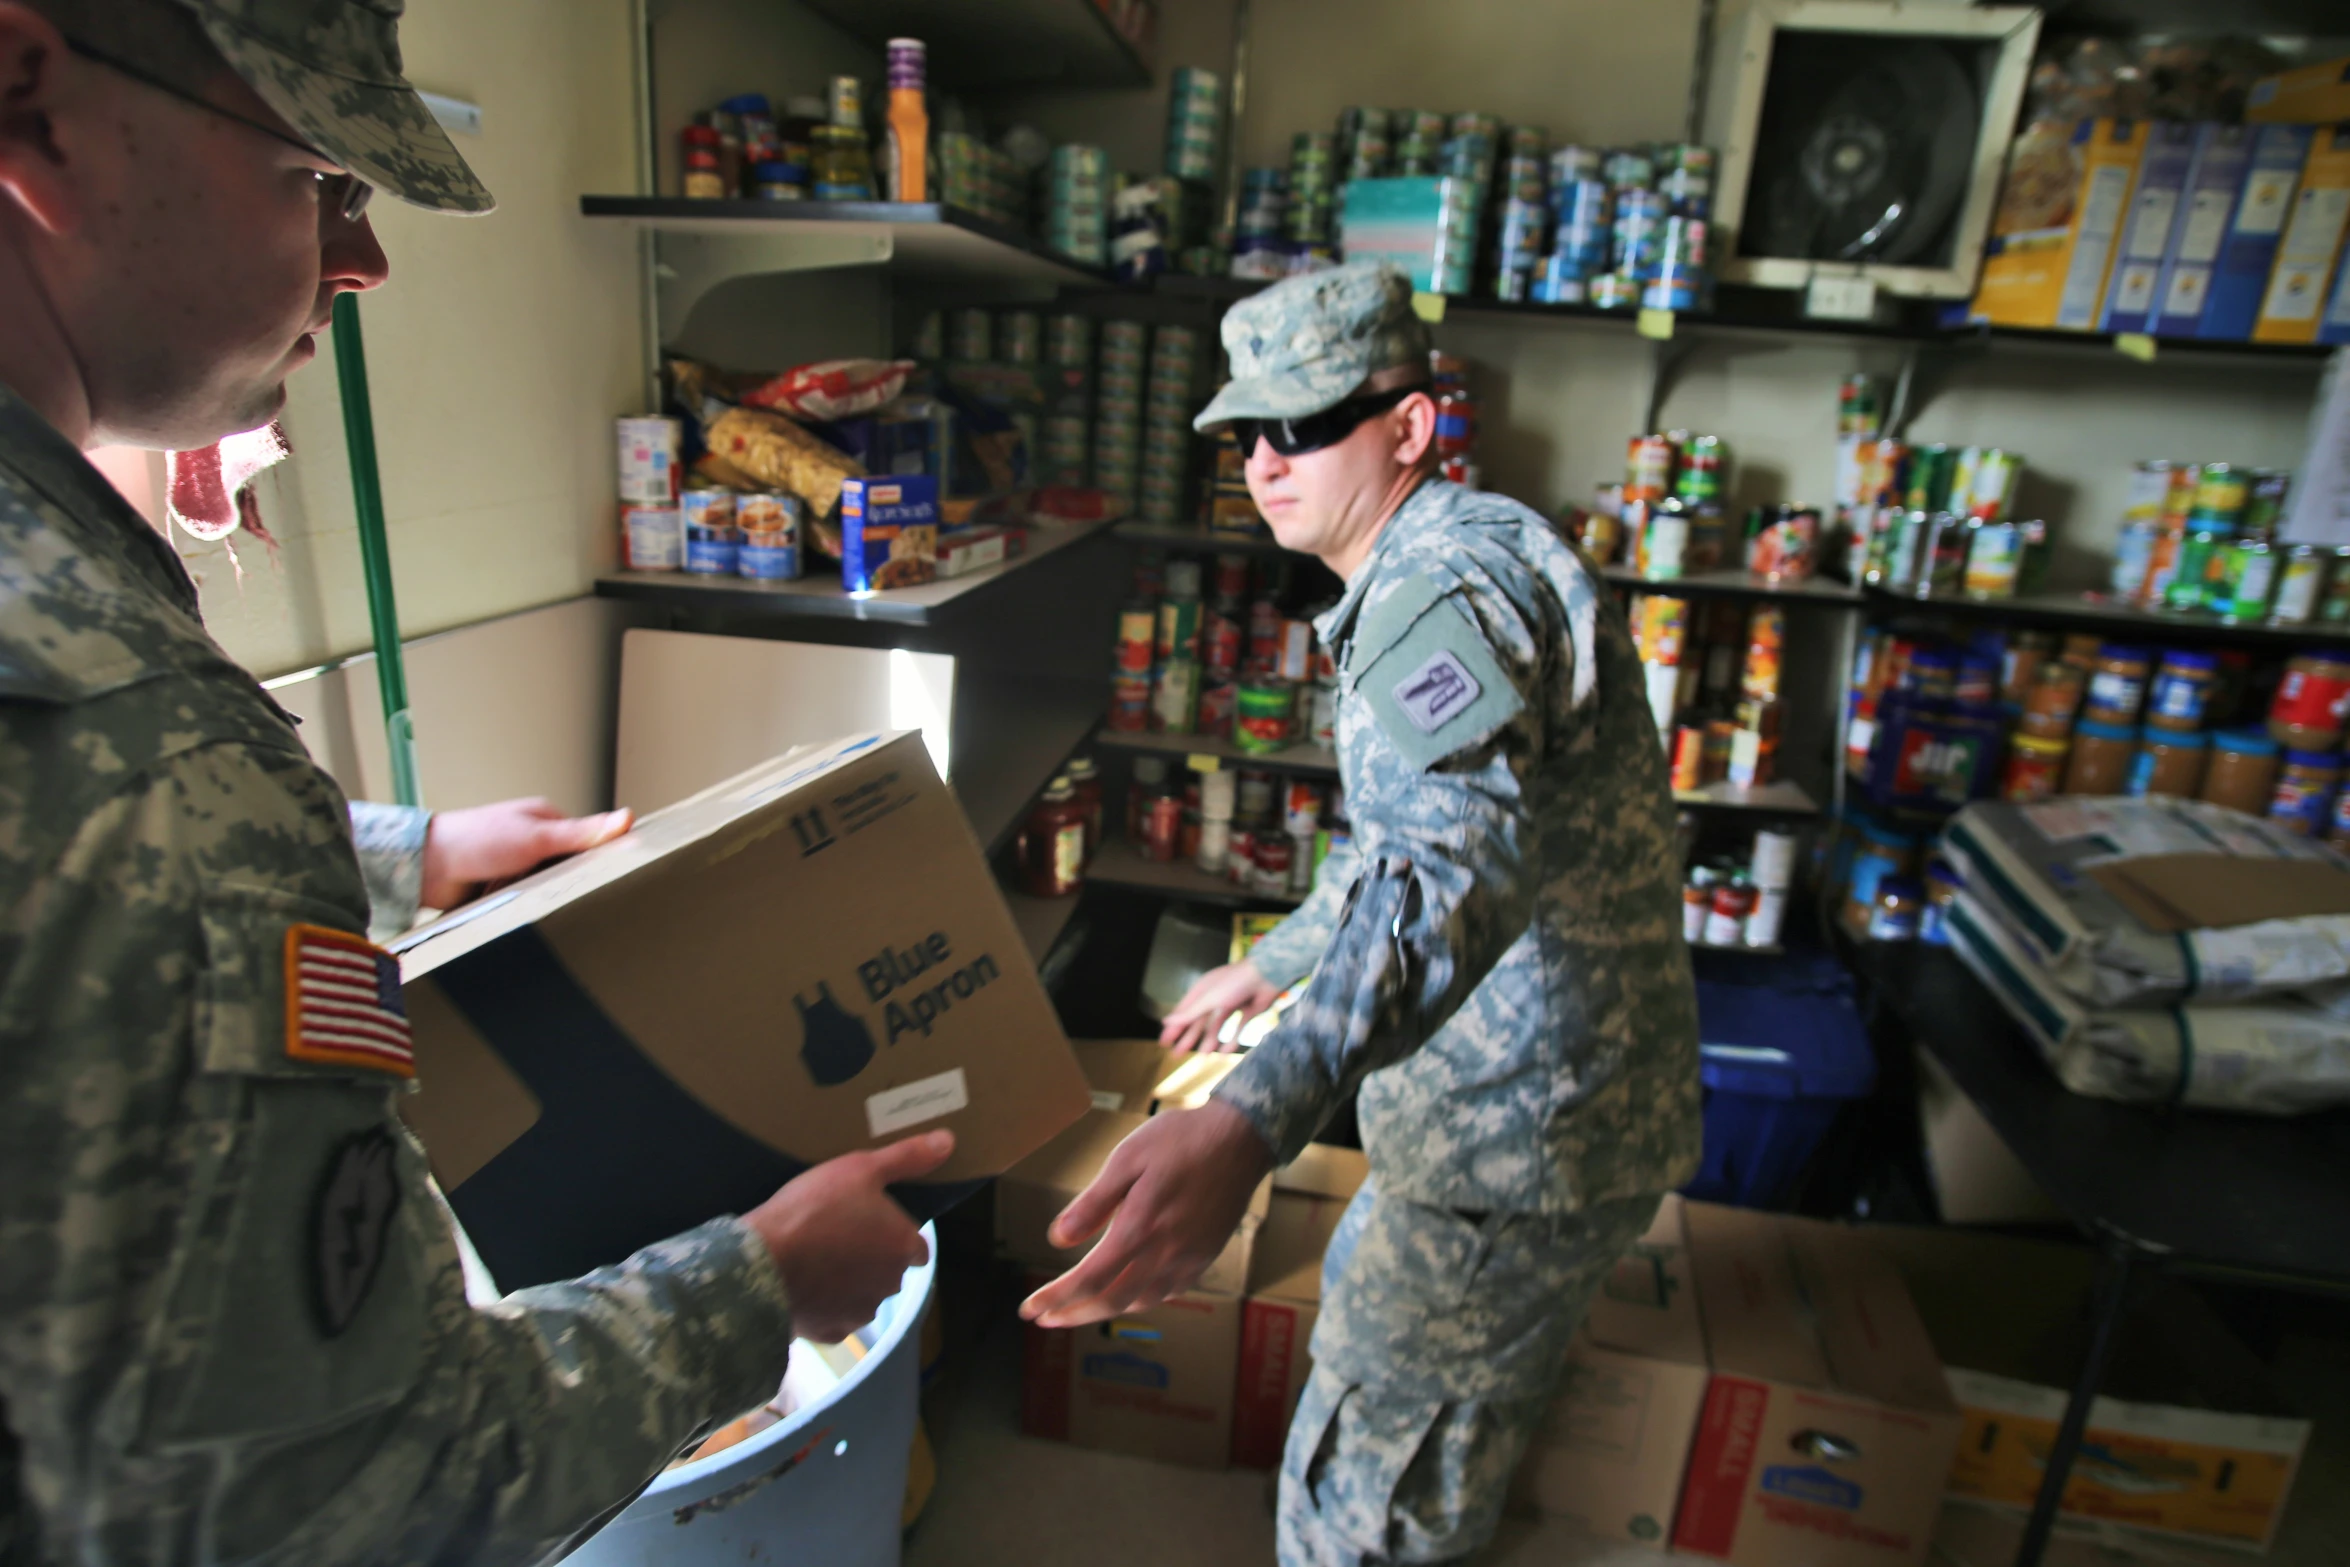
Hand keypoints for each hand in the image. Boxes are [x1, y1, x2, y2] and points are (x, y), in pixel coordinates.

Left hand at [421, 798, 632, 909]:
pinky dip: (527, 912)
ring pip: (548, 892)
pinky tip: (530, 919)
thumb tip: (626, 818)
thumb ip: (581, 833)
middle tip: (573, 900)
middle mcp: (533, 846)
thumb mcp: (536, 836)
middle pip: (569, 871)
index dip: (598, 861)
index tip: (614, 878)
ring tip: (546, 910)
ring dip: (544, 901)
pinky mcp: (503, 894)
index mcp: (546, 823)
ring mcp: (517, 871)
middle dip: (568, 886)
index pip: (588, 844)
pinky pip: (527, 907)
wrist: (427, 867)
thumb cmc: (475, 839)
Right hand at [743, 1131, 953, 1342]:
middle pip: (890, 1272)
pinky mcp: (830, 1333)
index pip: (917, 1248)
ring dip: (850, 1284)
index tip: (872, 1225)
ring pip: (863, 1297)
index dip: (897, 1236)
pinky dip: (824, 1308)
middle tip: (838, 1237)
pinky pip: (835, 1320)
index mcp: (902, 1246)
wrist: (763, 1262)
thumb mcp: (860, 1168)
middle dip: (872, 1259)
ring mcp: (860, 1313)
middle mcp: (890, 1284)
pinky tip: (804, 1288)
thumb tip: (948, 1141)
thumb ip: (906, 1158)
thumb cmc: (814, 1209)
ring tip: (817, 1261)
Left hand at [1018, 1101, 1272, 1329]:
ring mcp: (1188, 1259)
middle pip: (1111, 1301)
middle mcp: (1164, 1253)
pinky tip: (1127, 1293)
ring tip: (1077, 1311)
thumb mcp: (1128, 1158)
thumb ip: (1094, 1203)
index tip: (1029, 1309)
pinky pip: (1167, 1292)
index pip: (1089, 1279)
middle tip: (1045, 1319)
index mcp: (1140, 1228)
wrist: (1241, 1138)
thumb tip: (1058, 1239)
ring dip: (1103, 1312)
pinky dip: (1139, 1300)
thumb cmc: (1182, 1139)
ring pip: (1139, 1302)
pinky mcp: (1205, 1256)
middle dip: (1072, 1314)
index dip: (1056, 1299)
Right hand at [1158, 961, 1281, 1054]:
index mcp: (1203, 990)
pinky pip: (1237, 1028)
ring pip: (1216, 1026)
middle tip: (1177, 1056)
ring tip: (1202, 1056)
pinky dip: (1231, 1040)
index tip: (1164, 1043)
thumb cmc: (1235, 983)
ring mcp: (1232, 1003)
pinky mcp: (1248, 1010)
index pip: (1184, 1011)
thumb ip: (1189, 1013)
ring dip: (1208, 1041)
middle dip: (1188, 1038)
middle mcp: (1216, 996)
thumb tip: (1166, 1022)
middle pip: (1199, 1021)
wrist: (1267, 975)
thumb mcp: (1209, 999)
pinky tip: (1224, 1052)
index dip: (1174, 1028)